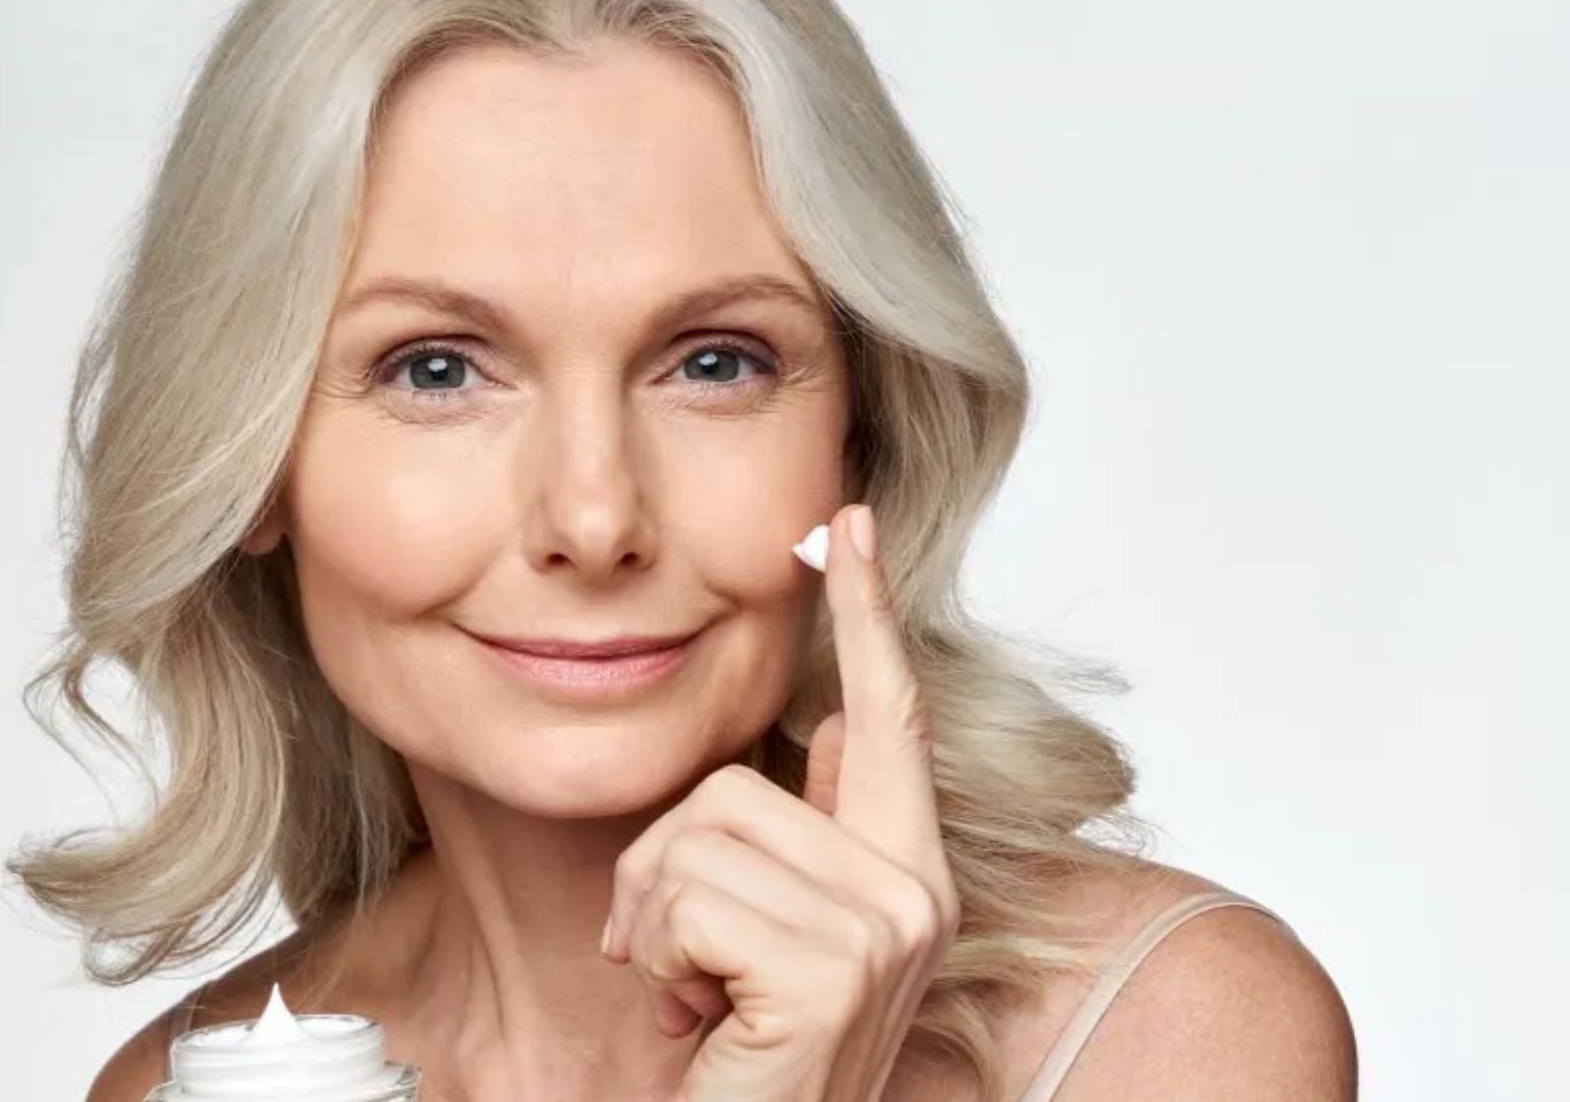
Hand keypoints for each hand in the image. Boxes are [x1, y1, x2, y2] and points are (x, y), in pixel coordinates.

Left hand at [602, 503, 960, 1101]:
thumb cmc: (752, 1064)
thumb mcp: (775, 943)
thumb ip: (815, 837)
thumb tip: (821, 734)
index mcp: (905, 874)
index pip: (887, 716)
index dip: (864, 614)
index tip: (843, 522)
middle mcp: (914, 892)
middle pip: (732, 787)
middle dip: (663, 872)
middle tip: (675, 960)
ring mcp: (884, 929)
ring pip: (697, 836)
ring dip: (655, 924)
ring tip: (693, 996)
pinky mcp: (833, 970)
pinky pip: (687, 898)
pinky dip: (659, 958)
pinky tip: (700, 1022)